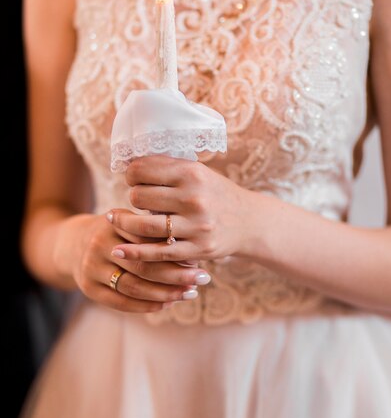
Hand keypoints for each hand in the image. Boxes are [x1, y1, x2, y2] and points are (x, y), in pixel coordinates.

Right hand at [53, 213, 210, 313]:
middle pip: (144, 266)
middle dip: (177, 274)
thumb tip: (193, 244)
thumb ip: (153, 227)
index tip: (200, 256)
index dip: (175, 249)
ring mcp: (91, 268)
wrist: (73, 244)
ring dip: (166, 293)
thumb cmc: (116, 231)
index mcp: (112, 223)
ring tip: (191, 293)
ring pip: (134, 287)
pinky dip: (147, 305)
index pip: (148, 239)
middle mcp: (99, 245)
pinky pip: (122, 303)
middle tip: (203, 278)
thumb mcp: (129, 220)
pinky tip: (169, 303)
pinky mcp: (88, 289)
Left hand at [108, 156, 249, 262]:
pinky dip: (134, 252)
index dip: (130, 175)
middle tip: (136, 200)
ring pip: (143, 226)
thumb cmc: (216, 194)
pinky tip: (118, 249)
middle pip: (139, 197)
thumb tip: (129, 164)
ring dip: (124, 223)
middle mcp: (194, 198)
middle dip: (133, 198)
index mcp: (191, 173)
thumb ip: (167, 168)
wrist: (249, 221)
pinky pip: (157, 253)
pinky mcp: (197, 249)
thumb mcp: (198, 173)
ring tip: (115, 219)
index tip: (132, 180)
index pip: (142, 171)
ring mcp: (196, 225)